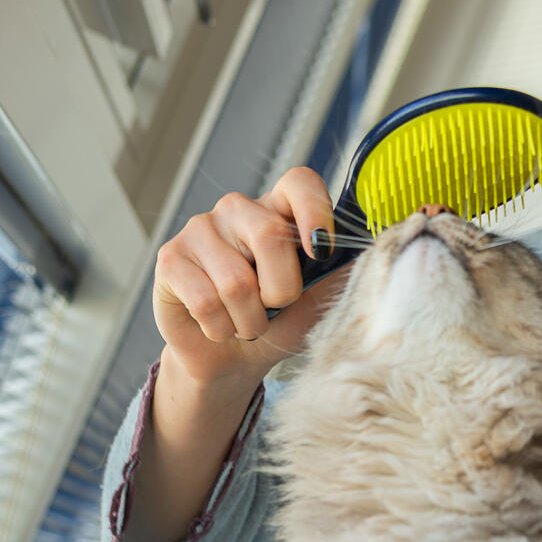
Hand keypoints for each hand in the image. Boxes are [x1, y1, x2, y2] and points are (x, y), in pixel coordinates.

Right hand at [152, 167, 347, 383]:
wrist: (229, 360)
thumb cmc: (277, 324)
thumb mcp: (316, 303)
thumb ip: (337, 276)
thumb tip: (371, 255)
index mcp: (279, 211)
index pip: (299, 182)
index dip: (314, 209)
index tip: (322, 250)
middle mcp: (238, 210)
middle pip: (270, 235)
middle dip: (281, 290)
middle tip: (274, 308)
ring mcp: (200, 228)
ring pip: (236, 280)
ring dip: (249, 321)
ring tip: (246, 323)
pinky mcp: (170, 258)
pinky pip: (205, 300)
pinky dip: (221, 329)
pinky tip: (218, 326)